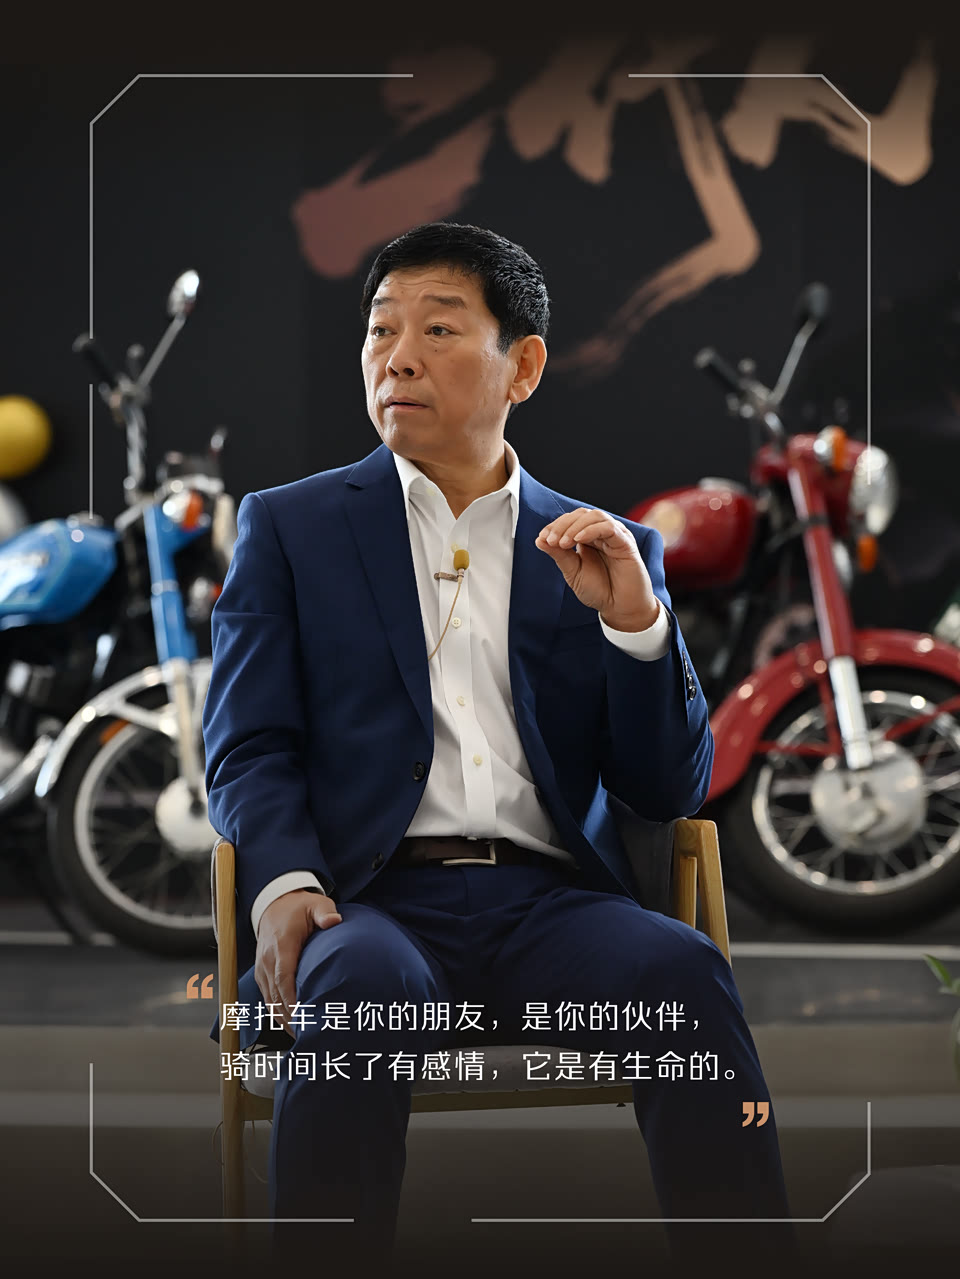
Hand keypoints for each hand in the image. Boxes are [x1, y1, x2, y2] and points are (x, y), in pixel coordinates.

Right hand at [255, 889, 341, 1034]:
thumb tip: (334, 921)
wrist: (274, 903)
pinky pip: (267, 998)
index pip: (284, 978)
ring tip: (302, 1036)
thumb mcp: (316, 904)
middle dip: (291, 1017)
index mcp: (281, 946)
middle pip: (276, 996)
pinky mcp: (261, 973)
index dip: (293, 1000)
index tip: (305, 1017)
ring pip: (269, 1001)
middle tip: (309, 1035)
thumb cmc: (298, 907)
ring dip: (284, 1019)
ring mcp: (262, 968)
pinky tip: (292, 1025)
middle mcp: (267, 960)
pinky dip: (278, 1013)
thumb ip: (325, 913)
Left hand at [536, 508, 659, 630]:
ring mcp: (615, 536)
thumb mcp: (573, 572)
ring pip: (595, 516)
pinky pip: (609, 528)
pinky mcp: (626, 542)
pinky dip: (592, 530)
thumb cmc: (599, 591)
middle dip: (563, 525)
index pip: (571, 521)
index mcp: (588, 538)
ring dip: (575, 526)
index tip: (543, 538)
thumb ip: (559, 555)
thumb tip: (539, 539)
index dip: (555, 526)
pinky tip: (579, 540)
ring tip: (563, 542)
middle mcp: (601, 534)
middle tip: (551, 540)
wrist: (619, 608)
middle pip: (581, 514)